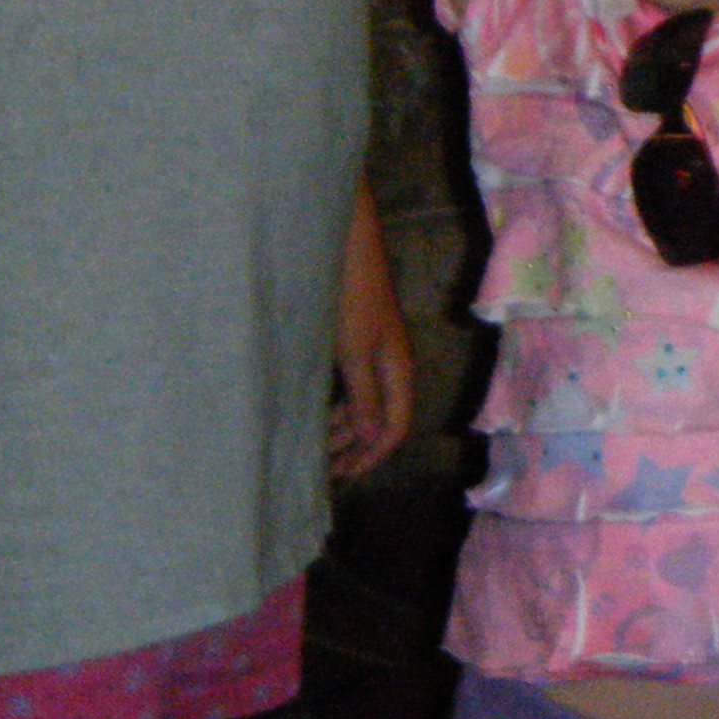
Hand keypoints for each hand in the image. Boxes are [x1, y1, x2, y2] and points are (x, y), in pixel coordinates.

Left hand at [327, 196, 414, 481]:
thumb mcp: (354, 351)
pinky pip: (357, 383)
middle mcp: (393, 363)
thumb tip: (376, 441)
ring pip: (368, 401)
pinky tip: (321, 409)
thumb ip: (366, 397)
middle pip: (383, 418)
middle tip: (327, 470)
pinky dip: (342, 403)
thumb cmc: (350, 295)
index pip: (395, 427)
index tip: (343, 475)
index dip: (372, 456)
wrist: (347, 243)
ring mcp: (377, 349)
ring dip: (348, 427)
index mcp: (398, 369)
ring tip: (320, 447)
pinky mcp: (361, 337)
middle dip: (358, 446)